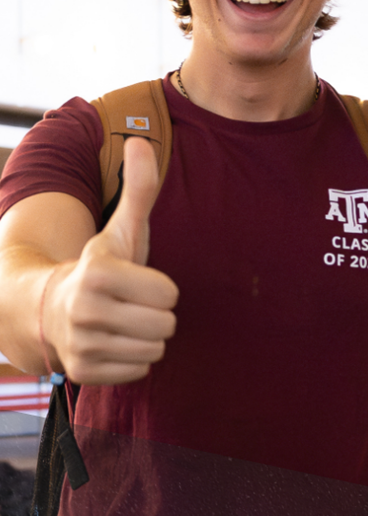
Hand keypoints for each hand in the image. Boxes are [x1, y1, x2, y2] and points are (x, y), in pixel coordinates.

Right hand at [43, 139, 177, 383]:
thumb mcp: (121, 229)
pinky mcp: (84, 373)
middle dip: (156, 314)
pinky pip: (140, 370)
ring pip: (155, 350)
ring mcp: (81, 345)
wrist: (48, 308)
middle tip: (131, 305)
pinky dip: (132, 359)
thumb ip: (138, 189)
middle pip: (166, 325)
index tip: (137, 282)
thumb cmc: (100, 267)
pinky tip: (113, 342)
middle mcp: (84, 310)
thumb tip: (141, 143)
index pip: (170, 294)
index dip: (161, 288)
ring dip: (146, 337)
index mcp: (98, 273)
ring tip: (122, 322)